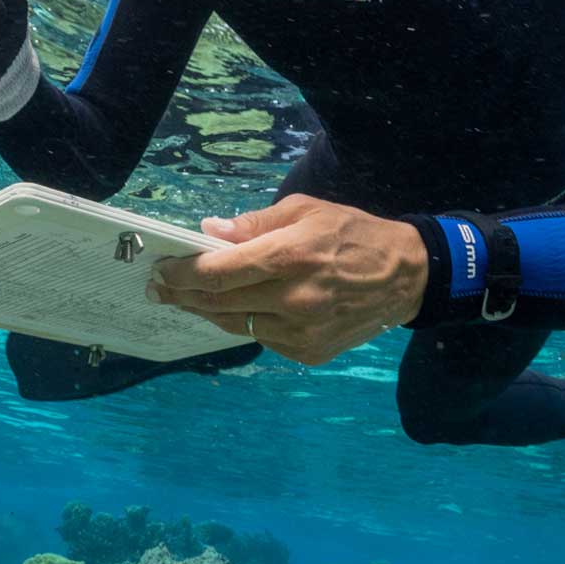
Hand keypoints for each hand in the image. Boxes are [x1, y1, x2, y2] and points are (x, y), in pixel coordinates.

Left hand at [146, 195, 427, 365]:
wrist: (406, 276)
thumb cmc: (352, 233)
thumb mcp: (304, 211)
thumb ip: (254, 224)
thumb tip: (210, 231)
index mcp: (288, 257)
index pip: (217, 272)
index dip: (182, 273)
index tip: (161, 269)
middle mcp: (291, 299)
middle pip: (219, 302)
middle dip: (183, 294)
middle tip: (158, 288)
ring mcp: (300, 331)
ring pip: (235, 325)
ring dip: (206, 312)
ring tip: (185, 300)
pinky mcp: (309, 352)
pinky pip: (262, 338)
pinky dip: (245, 322)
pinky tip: (235, 310)